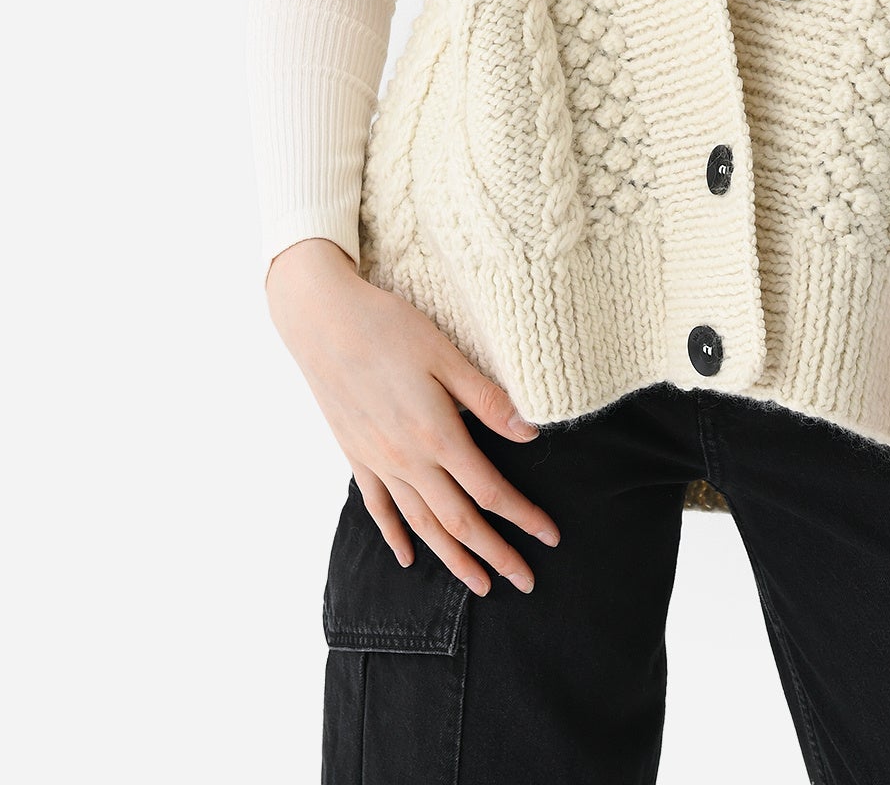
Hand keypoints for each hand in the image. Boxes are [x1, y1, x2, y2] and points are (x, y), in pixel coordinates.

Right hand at [264, 238, 559, 595]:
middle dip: (494, 555)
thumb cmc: (389, 328)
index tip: (550, 537)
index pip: (489, 491)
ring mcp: (378, 461)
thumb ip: (489, 400)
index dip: (522, 518)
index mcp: (436, 434)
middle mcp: (407, 459)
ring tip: (479, 585)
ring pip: (421, 524)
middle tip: (525, 583)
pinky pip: (378, 507)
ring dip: (453, 558)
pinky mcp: (355, 455)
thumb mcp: (447, 354)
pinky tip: (408, 557)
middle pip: (459, 521)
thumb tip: (531, 434)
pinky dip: (395, 535)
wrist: (321, 321)